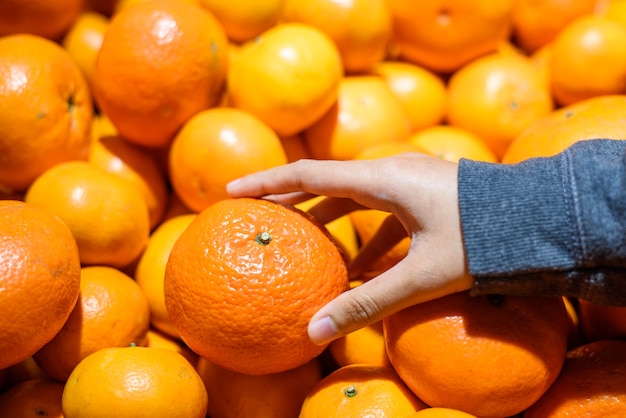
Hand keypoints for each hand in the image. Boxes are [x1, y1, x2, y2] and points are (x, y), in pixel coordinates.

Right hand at [227, 153, 471, 344]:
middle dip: (294, 201)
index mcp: (384, 179)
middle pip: (328, 184)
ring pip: (356, 199)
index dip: (268, 182)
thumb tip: (313, 332)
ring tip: (308, 249)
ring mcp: (411, 182)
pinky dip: (366, 238)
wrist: (537, 221)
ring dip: (330, 222)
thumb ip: (367, 303)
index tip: (233, 191)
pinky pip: (384, 214)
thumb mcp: (421, 277)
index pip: (310, 175)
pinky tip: (361, 269)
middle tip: (262, 216)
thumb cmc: (481, 242)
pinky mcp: (427, 196)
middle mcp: (393, 172)